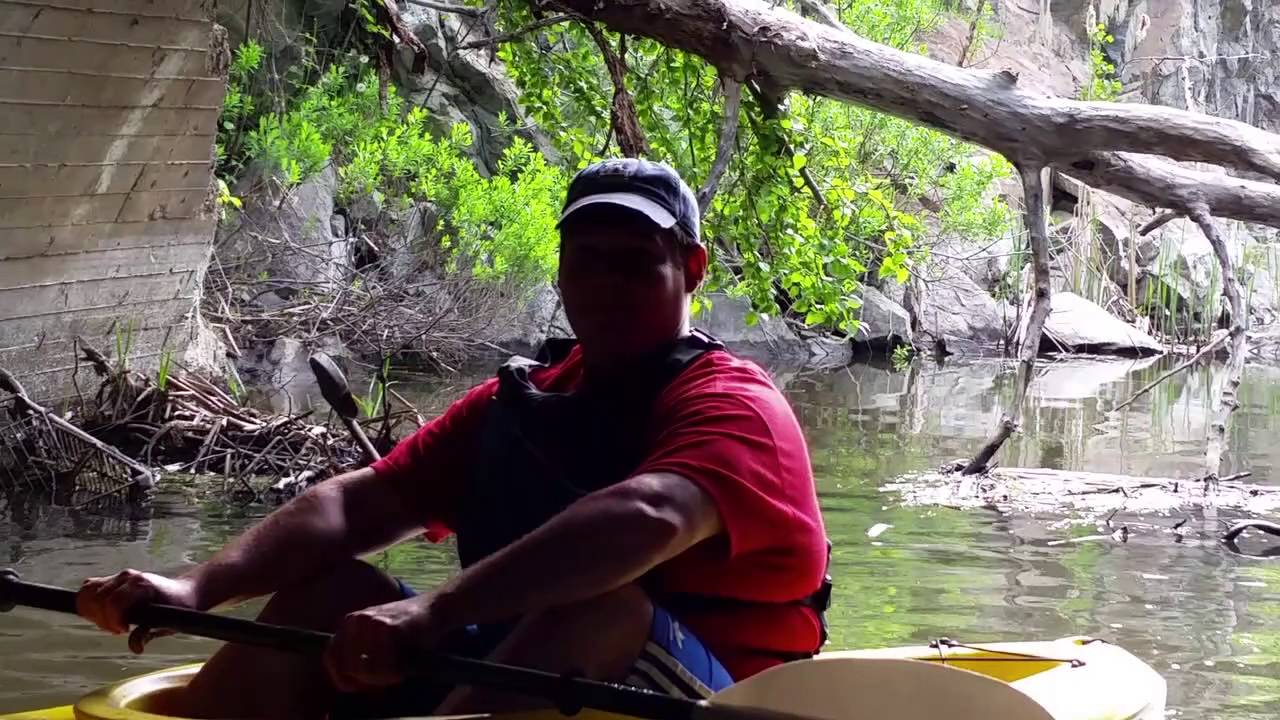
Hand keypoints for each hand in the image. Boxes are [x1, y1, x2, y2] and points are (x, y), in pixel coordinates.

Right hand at [76, 570, 200, 635]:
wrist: (182, 592)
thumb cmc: (176, 608)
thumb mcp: (166, 624)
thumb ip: (146, 634)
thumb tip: (135, 648)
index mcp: (142, 586)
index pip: (112, 602)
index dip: (112, 620)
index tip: (123, 630)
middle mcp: (127, 577)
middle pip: (97, 599)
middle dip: (102, 620)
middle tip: (119, 629)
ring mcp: (118, 577)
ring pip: (88, 593)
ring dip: (93, 612)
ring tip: (111, 622)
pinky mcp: (112, 579)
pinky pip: (88, 589)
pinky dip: (89, 604)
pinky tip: (104, 615)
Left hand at [324, 594, 449, 692]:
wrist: (434, 609)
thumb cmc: (406, 629)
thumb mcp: (375, 638)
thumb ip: (358, 655)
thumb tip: (347, 684)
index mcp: (348, 623)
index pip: (331, 659)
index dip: (344, 678)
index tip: (361, 686)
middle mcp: (355, 621)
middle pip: (349, 668)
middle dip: (367, 681)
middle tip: (386, 679)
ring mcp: (371, 623)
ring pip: (365, 670)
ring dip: (383, 679)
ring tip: (397, 672)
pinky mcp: (389, 628)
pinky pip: (384, 666)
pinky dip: (395, 674)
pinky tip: (404, 667)